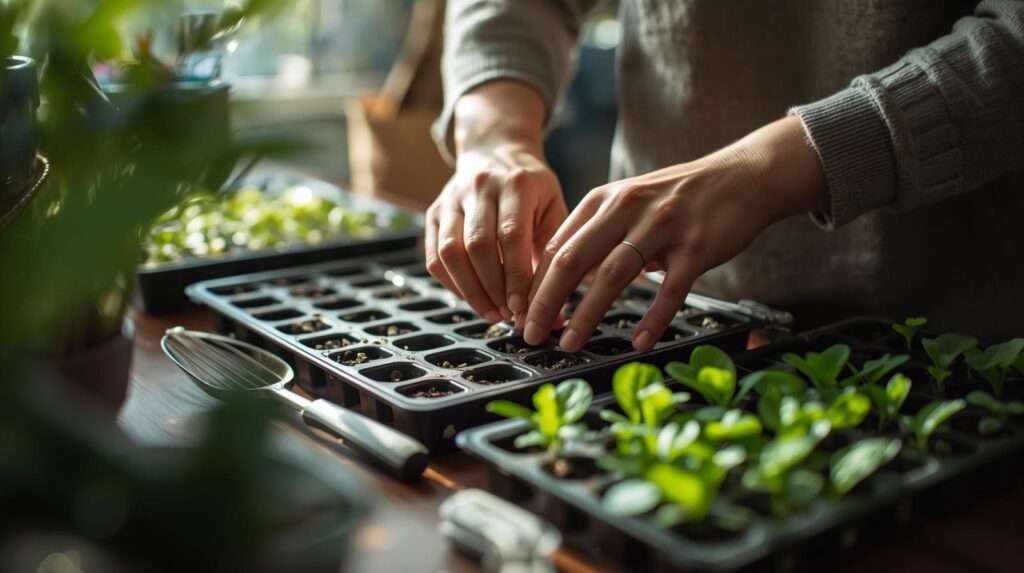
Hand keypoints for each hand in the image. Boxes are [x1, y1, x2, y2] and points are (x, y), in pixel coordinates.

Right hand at [425, 81, 566, 323]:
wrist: (496, 151)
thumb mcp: (553, 208)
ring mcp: (452, 198)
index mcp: (517, 183)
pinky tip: (472, 298)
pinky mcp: (434, 212)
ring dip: (470, 290)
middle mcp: (480, 187)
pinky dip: (451, 283)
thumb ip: (555, 256)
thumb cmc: (533, 189)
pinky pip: (434, 255)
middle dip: (493, 288)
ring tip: (490, 312)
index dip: (516, 276)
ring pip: (450, 251)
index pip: (512, 235)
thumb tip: (557, 316)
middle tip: (508, 315)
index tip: (523, 308)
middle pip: (478, 245)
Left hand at [522, 116, 826, 350]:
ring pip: (613, 275)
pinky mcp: (696, 246)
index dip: (534, 283)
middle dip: (545, 302)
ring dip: (586, 314)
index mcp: (604, 200)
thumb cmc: (679, 196)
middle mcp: (627, 208)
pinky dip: (653, 319)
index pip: (556, 246)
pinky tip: (638, 343)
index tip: (520, 314)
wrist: (742, 176)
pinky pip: (669, 289)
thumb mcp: (628, 202)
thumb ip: (595, 233)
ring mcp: (662, 226)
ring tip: (569, 344)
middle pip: (572, 260)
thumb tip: (561, 277)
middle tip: (529, 333)